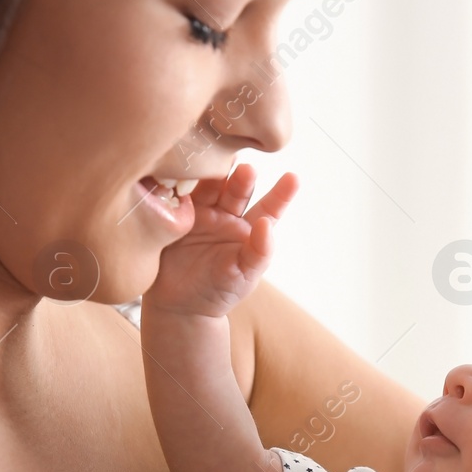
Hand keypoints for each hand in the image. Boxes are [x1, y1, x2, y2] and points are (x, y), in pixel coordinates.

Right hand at [144, 163, 298, 317]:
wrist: (180, 304)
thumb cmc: (219, 292)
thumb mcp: (244, 276)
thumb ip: (259, 252)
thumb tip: (267, 224)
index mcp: (249, 230)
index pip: (269, 209)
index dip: (281, 194)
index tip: (293, 178)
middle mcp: (227, 215)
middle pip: (238, 191)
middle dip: (243, 180)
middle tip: (247, 171)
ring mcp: (202, 213)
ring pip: (210, 189)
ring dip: (214, 177)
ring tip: (218, 166)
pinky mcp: (177, 215)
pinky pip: (181, 197)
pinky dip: (184, 185)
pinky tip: (185, 175)